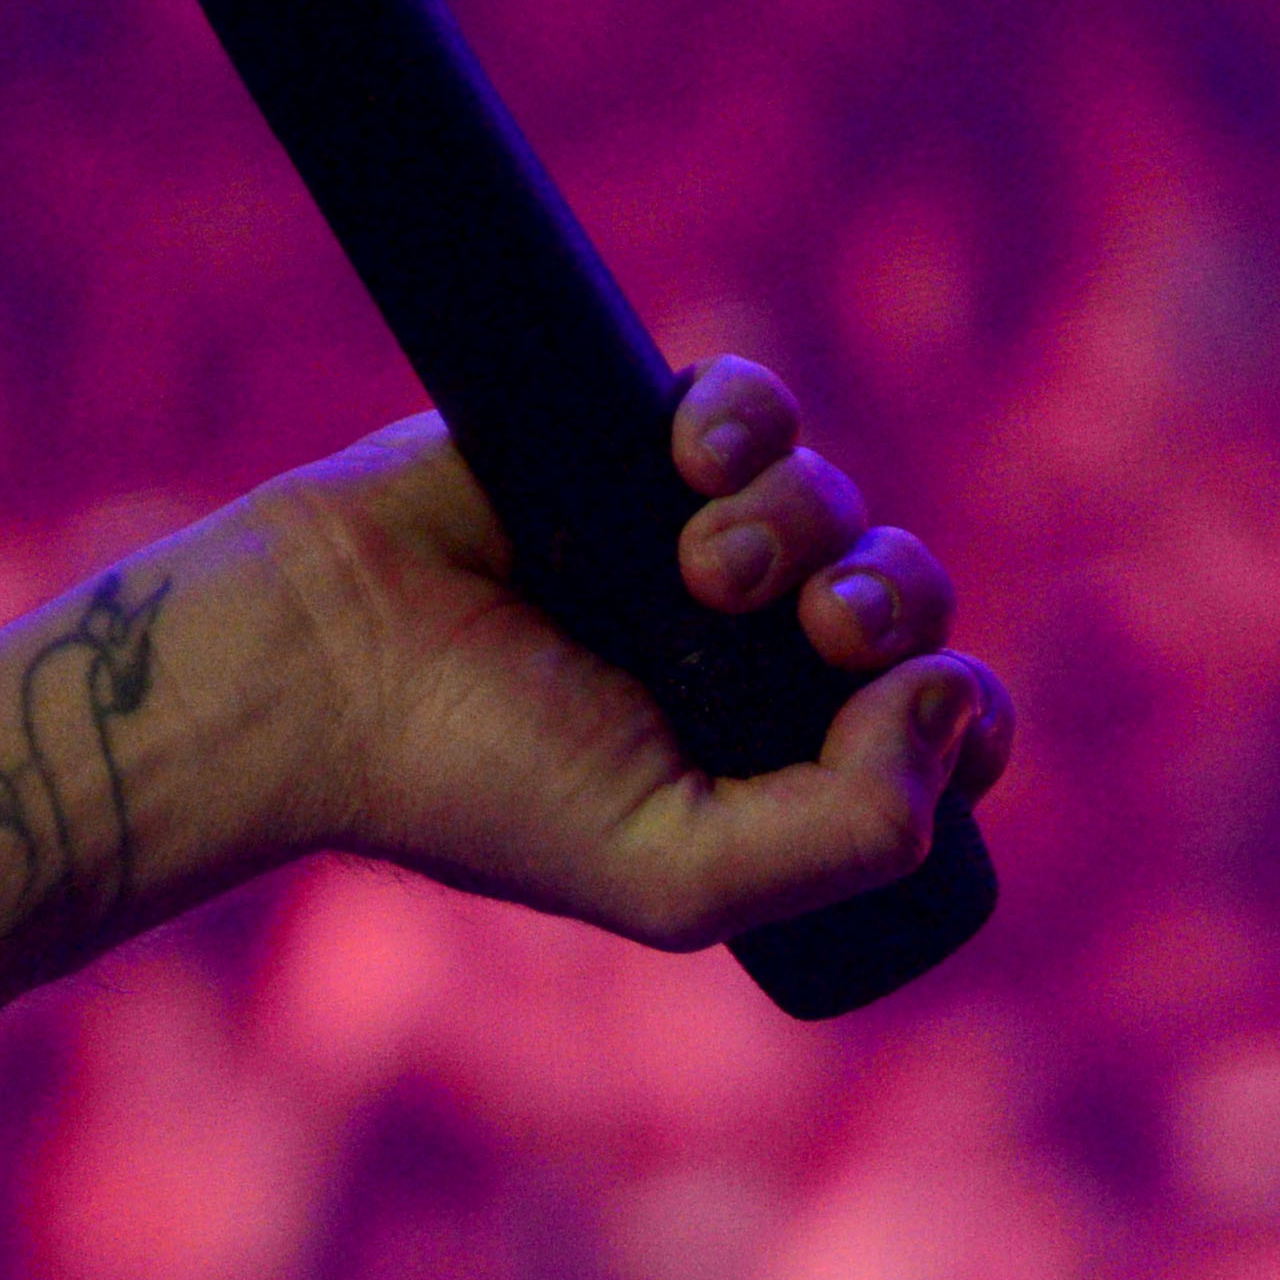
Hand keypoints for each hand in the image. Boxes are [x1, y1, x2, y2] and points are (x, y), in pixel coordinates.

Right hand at [243, 356, 1012, 945]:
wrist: (321, 665)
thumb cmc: (478, 789)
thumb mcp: (678, 874)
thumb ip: (844, 834)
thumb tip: (953, 697)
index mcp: (772, 771)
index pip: (939, 733)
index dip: (958, 711)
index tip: (894, 702)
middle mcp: (748, 660)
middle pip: (906, 602)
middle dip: (889, 604)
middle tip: (819, 626)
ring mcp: (694, 547)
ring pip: (836, 502)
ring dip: (801, 519)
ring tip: (701, 558)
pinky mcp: (635, 443)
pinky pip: (753, 405)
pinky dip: (750, 416)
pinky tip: (694, 452)